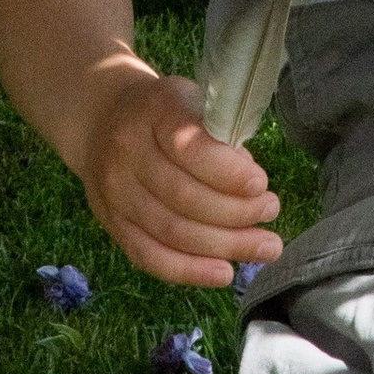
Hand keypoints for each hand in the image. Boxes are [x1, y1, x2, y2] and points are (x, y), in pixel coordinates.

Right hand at [81, 66, 285, 287]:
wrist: (102, 122)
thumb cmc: (163, 112)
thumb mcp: (191, 100)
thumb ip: (220, 135)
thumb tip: (251, 185)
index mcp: (153, 111)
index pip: (188, 147)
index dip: (227, 171)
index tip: (260, 184)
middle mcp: (127, 153)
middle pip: (183, 196)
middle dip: (236, 212)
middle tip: (271, 211)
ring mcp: (115, 193)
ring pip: (171, 231)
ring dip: (223, 245)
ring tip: (264, 247)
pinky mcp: (112, 225)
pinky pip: (149, 256)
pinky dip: (189, 270)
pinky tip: (224, 272)